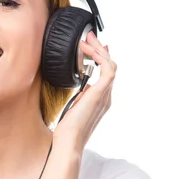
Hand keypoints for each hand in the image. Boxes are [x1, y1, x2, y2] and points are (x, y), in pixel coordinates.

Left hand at [53, 31, 116, 151]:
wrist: (69, 141)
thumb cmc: (68, 130)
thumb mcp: (75, 109)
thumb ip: (82, 97)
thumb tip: (85, 86)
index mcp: (101, 100)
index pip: (106, 74)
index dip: (101, 58)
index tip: (92, 47)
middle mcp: (106, 97)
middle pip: (110, 66)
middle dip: (100, 49)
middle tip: (89, 37)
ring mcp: (105, 96)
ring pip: (110, 65)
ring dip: (98, 50)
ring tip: (86, 40)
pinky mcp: (101, 94)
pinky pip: (107, 70)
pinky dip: (99, 57)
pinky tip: (89, 51)